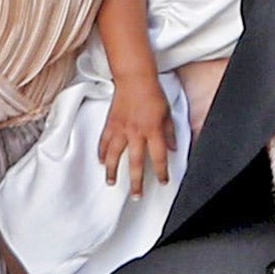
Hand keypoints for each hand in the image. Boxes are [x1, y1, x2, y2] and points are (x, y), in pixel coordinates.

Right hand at [99, 75, 175, 196]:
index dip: (162, 172)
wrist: (134, 78)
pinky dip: (101, 153)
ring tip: (111, 182)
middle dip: (136, 182)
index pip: (159, 157)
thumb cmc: (152, 92)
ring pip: (114, 156)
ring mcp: (121, 129)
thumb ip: (169, 133)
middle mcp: (136, 133)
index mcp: (153, 130)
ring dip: (112, 171)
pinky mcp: (110, 123)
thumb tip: (173, 148)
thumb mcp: (167, 113)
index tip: (163, 181)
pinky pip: (104, 142)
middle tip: (136, 195)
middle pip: (135, 163)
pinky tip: (101, 161)